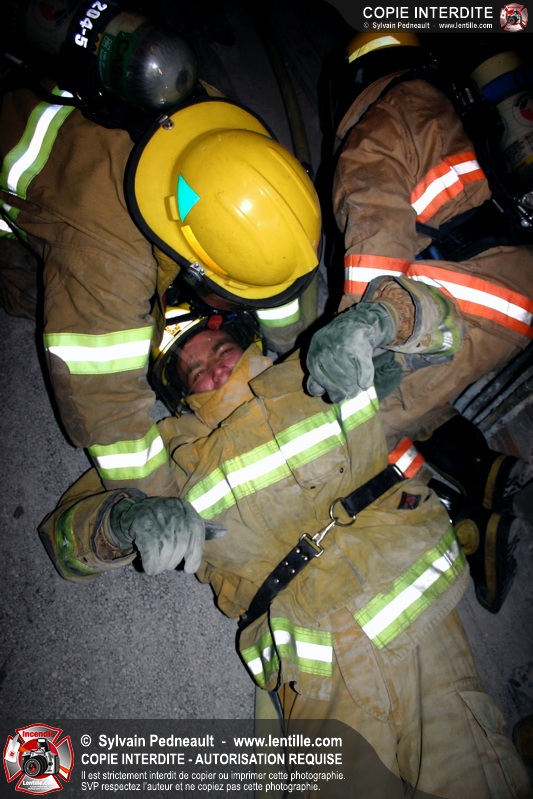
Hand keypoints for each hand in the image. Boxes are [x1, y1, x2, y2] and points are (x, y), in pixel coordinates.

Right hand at [109, 496, 224, 574]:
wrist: (131, 512)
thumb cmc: (162, 522)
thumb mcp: (181, 519)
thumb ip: (196, 529)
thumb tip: (223, 532)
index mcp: (186, 509)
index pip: (196, 532)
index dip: (195, 555)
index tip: (189, 569)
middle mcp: (173, 510)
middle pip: (180, 544)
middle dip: (174, 561)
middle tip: (168, 565)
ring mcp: (156, 516)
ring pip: (166, 550)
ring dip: (162, 565)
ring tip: (158, 566)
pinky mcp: (141, 525)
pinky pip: (150, 552)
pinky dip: (151, 564)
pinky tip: (150, 567)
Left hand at [306, 302, 395, 402]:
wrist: (359, 320)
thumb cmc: (340, 344)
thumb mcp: (324, 355)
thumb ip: (319, 372)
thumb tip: (317, 392)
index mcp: (314, 349)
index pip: (317, 373)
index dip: (327, 387)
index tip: (336, 397)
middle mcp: (325, 343)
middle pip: (333, 372)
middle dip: (343, 388)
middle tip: (350, 395)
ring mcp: (341, 340)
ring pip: (348, 370)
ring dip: (354, 384)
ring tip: (358, 390)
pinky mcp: (357, 338)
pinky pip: (362, 363)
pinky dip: (365, 376)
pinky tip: (366, 384)